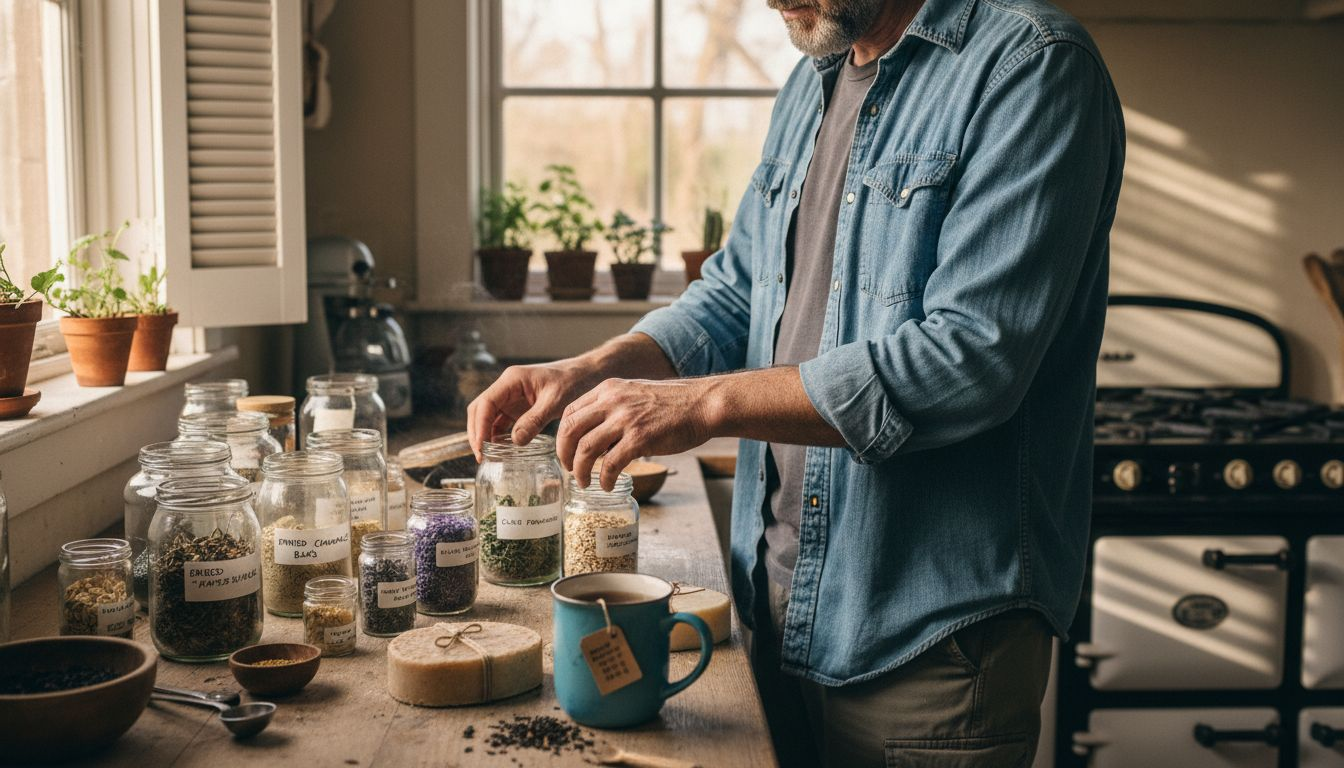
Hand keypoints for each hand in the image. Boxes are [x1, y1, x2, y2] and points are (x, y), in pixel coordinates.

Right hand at [466, 361, 597, 460]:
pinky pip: (501, 423)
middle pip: (480, 410)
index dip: (480, 426)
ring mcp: (511, 398)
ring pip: (488, 417)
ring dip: (485, 436)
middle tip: (481, 457)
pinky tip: (501, 452)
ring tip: (488, 458)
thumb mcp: (555, 401)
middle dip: (477, 433)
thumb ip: (535, 420)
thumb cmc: (572, 381)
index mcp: (512, 380)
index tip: (481, 446)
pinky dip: (498, 436)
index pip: (485, 403)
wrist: (586, 375)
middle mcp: (507, 387)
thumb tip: (515, 441)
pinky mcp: (518, 408)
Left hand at [558, 378, 717, 490]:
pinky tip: (608, 485)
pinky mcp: (641, 438)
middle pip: (571, 430)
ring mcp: (626, 419)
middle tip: (570, 470)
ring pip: (586, 448)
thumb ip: (612, 410)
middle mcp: (612, 401)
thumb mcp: (634, 394)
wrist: (702, 403)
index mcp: (608, 390)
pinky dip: (605, 478)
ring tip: (585, 482)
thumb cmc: (672, 403)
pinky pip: (611, 463)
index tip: (566, 452)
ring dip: (581, 470)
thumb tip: (595, 438)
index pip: (570, 412)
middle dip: (564, 454)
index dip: (562, 436)